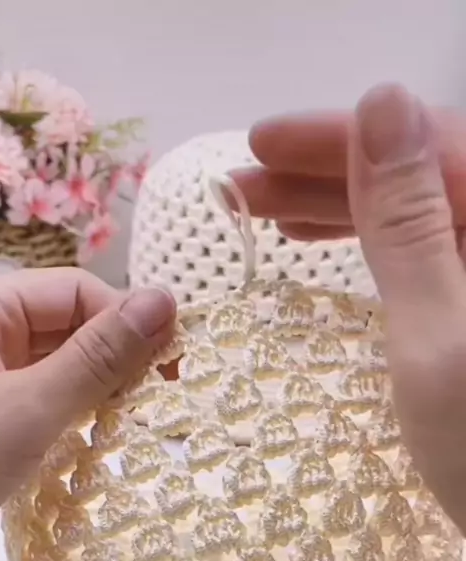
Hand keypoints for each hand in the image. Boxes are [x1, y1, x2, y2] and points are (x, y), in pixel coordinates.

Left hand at [0, 268, 174, 515]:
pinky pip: (49, 394)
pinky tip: (100, 436)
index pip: (76, 292)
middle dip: (118, 358)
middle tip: (163, 398)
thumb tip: (164, 302)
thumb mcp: (30, 410)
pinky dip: (78, 412)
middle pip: (73, 324)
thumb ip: (98, 358)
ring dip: (102, 388)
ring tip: (136, 421)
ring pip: (65, 362)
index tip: (172, 362)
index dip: (127, 321)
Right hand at [237, 84, 465, 534]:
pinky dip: (373, 250)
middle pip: (422, 174)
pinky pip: (424, 256)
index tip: (260, 144)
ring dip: (344, 209)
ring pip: (419, 215)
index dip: (342, 137)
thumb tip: (382, 103)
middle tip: (243, 188)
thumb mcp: (437, 337)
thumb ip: (409, 225)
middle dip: (329, 175)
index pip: (432, 143)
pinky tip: (327, 250)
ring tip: (271, 219)